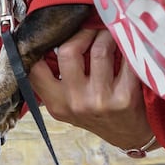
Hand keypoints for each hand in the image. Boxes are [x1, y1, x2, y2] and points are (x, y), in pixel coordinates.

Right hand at [25, 27, 152, 150]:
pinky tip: (127, 44)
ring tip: (111, 33)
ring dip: (106, 35)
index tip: (53, 32)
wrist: (130, 136)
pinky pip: (125, 59)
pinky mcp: (125, 97)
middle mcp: (75, 102)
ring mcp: (100, 100)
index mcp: (56, 103)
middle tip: (92, 28)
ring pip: (99, 50)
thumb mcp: (69, 104)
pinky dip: (127, 47)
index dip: (40, 45)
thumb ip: (57, 79)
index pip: (35, 69)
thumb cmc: (98, 114)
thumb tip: (50, 39)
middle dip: (83, 33)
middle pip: (68, 51)